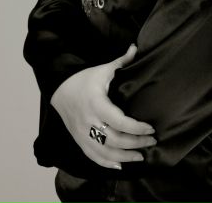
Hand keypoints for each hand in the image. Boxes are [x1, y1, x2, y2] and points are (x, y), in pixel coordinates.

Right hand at [50, 44, 155, 169]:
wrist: (59, 91)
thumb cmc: (84, 79)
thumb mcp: (102, 70)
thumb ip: (121, 62)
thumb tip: (136, 47)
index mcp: (96, 103)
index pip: (119, 121)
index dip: (137, 128)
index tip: (151, 128)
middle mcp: (89, 121)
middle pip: (115, 139)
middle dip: (136, 142)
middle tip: (152, 141)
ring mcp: (82, 134)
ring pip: (105, 152)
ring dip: (125, 156)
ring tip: (141, 155)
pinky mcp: (79, 141)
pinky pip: (93, 156)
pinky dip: (107, 163)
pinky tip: (121, 164)